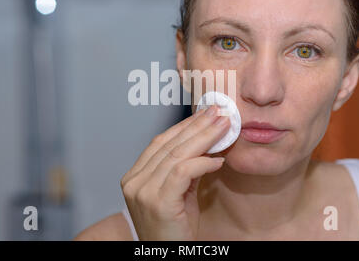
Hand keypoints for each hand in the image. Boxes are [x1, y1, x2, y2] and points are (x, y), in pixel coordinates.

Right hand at [120, 105, 229, 239]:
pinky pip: (183, 173)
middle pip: (169, 144)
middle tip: (218, 112)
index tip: (205, 113)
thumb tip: (206, 142)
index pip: (160, 142)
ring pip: (176, 154)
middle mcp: (134, 181)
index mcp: (135, 176)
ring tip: (224, 128)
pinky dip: (203, 163)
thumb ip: (185, 168)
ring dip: (204, 137)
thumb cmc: (174, 227)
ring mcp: (142, 191)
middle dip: (197, 125)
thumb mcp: (178, 192)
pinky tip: (219, 160)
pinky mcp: (157, 203)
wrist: (168, 256)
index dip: (184, 125)